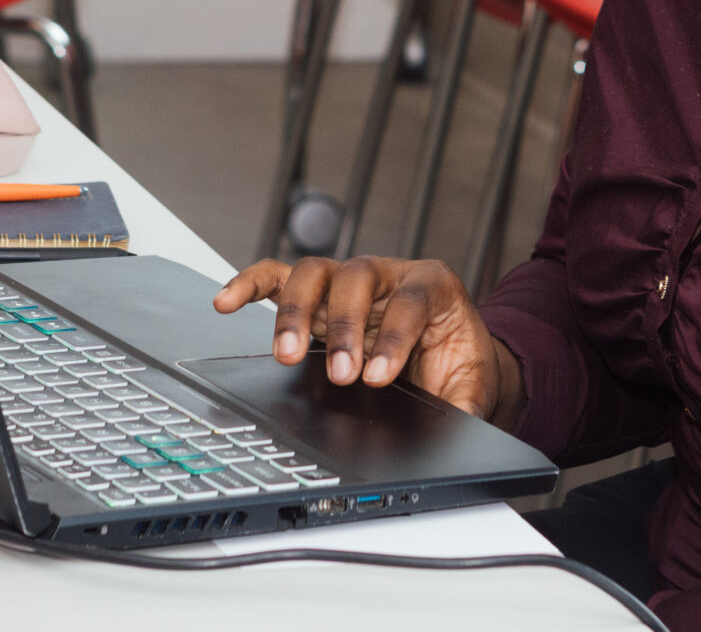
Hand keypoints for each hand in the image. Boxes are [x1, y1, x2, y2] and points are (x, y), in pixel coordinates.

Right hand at [214, 255, 520, 423]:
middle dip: (344, 327)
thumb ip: (466, 403)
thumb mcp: (473, 383)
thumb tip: (458, 427)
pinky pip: (279, 276)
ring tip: (286, 356)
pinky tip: (227, 302)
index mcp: (432, 285)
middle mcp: (387, 273)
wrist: (448, 350)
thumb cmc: (456, 360)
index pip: (409, 301)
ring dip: (296, 313)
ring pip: (314, 274)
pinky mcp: (319, 293)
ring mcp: (348, 281)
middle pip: (356, 279)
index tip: (377, 376)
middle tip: (340, 374)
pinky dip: (252, 285)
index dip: (393, 338)